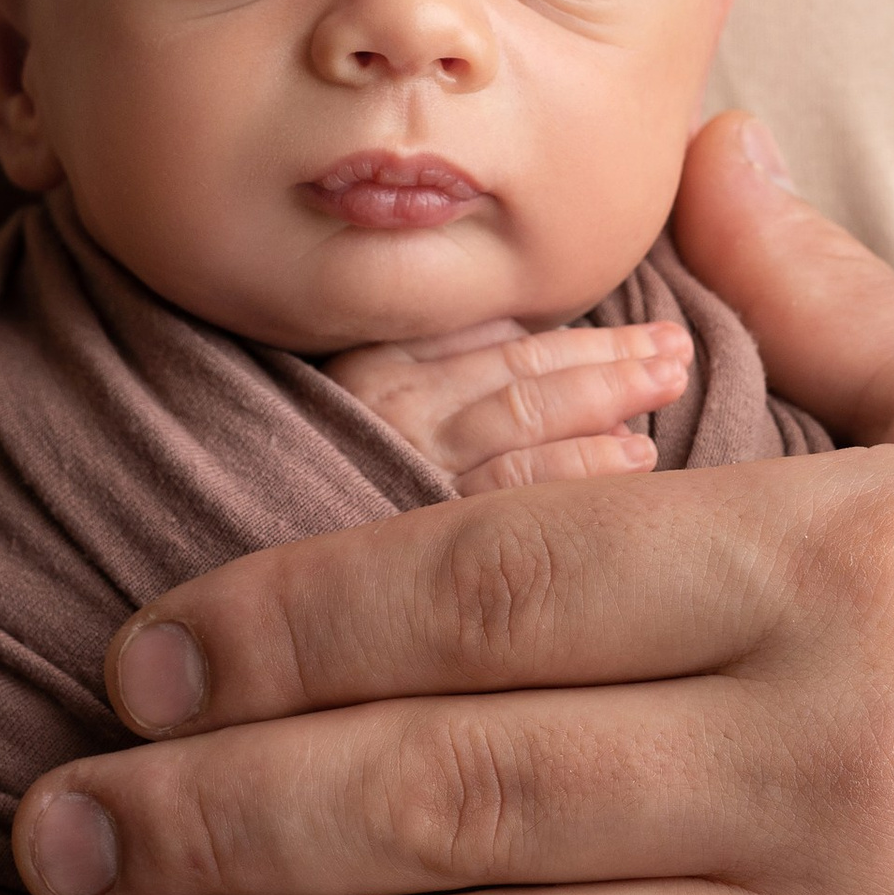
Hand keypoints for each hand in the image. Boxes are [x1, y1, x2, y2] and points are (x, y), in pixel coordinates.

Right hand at [324, 314, 693, 493]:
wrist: (214, 564)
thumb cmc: (294, 482)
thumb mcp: (348, 403)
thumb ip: (430, 364)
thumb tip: (516, 331)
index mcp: (377, 369)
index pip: (503, 347)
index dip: (585, 343)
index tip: (650, 337)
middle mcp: (390, 410)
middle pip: (523, 380)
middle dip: (611, 366)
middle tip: (678, 356)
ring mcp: (399, 468)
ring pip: (524, 426)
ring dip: (606, 407)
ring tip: (667, 401)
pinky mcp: (403, 527)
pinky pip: (508, 491)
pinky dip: (580, 469)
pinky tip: (634, 463)